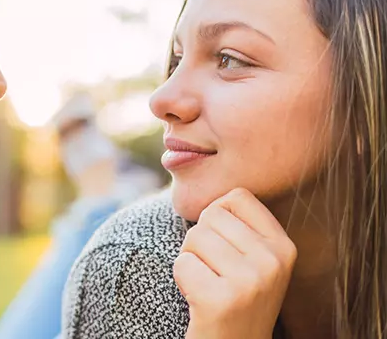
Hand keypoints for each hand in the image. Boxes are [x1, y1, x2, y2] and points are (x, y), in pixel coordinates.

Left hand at [174, 188, 296, 338]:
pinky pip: (182, 264)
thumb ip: (240, 224)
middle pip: (211, 216)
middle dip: (201, 243)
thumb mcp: (253, 258)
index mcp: (284, 246)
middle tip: (215, 274)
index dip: (218, 218)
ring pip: (194, 238)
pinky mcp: (222, 299)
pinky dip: (182, 280)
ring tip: (209, 285)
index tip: (226, 249)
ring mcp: (251, 281)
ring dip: (191, 261)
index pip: (237, 196)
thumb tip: (198, 164)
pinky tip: (200, 300)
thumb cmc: (233, 296)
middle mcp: (274, 261)